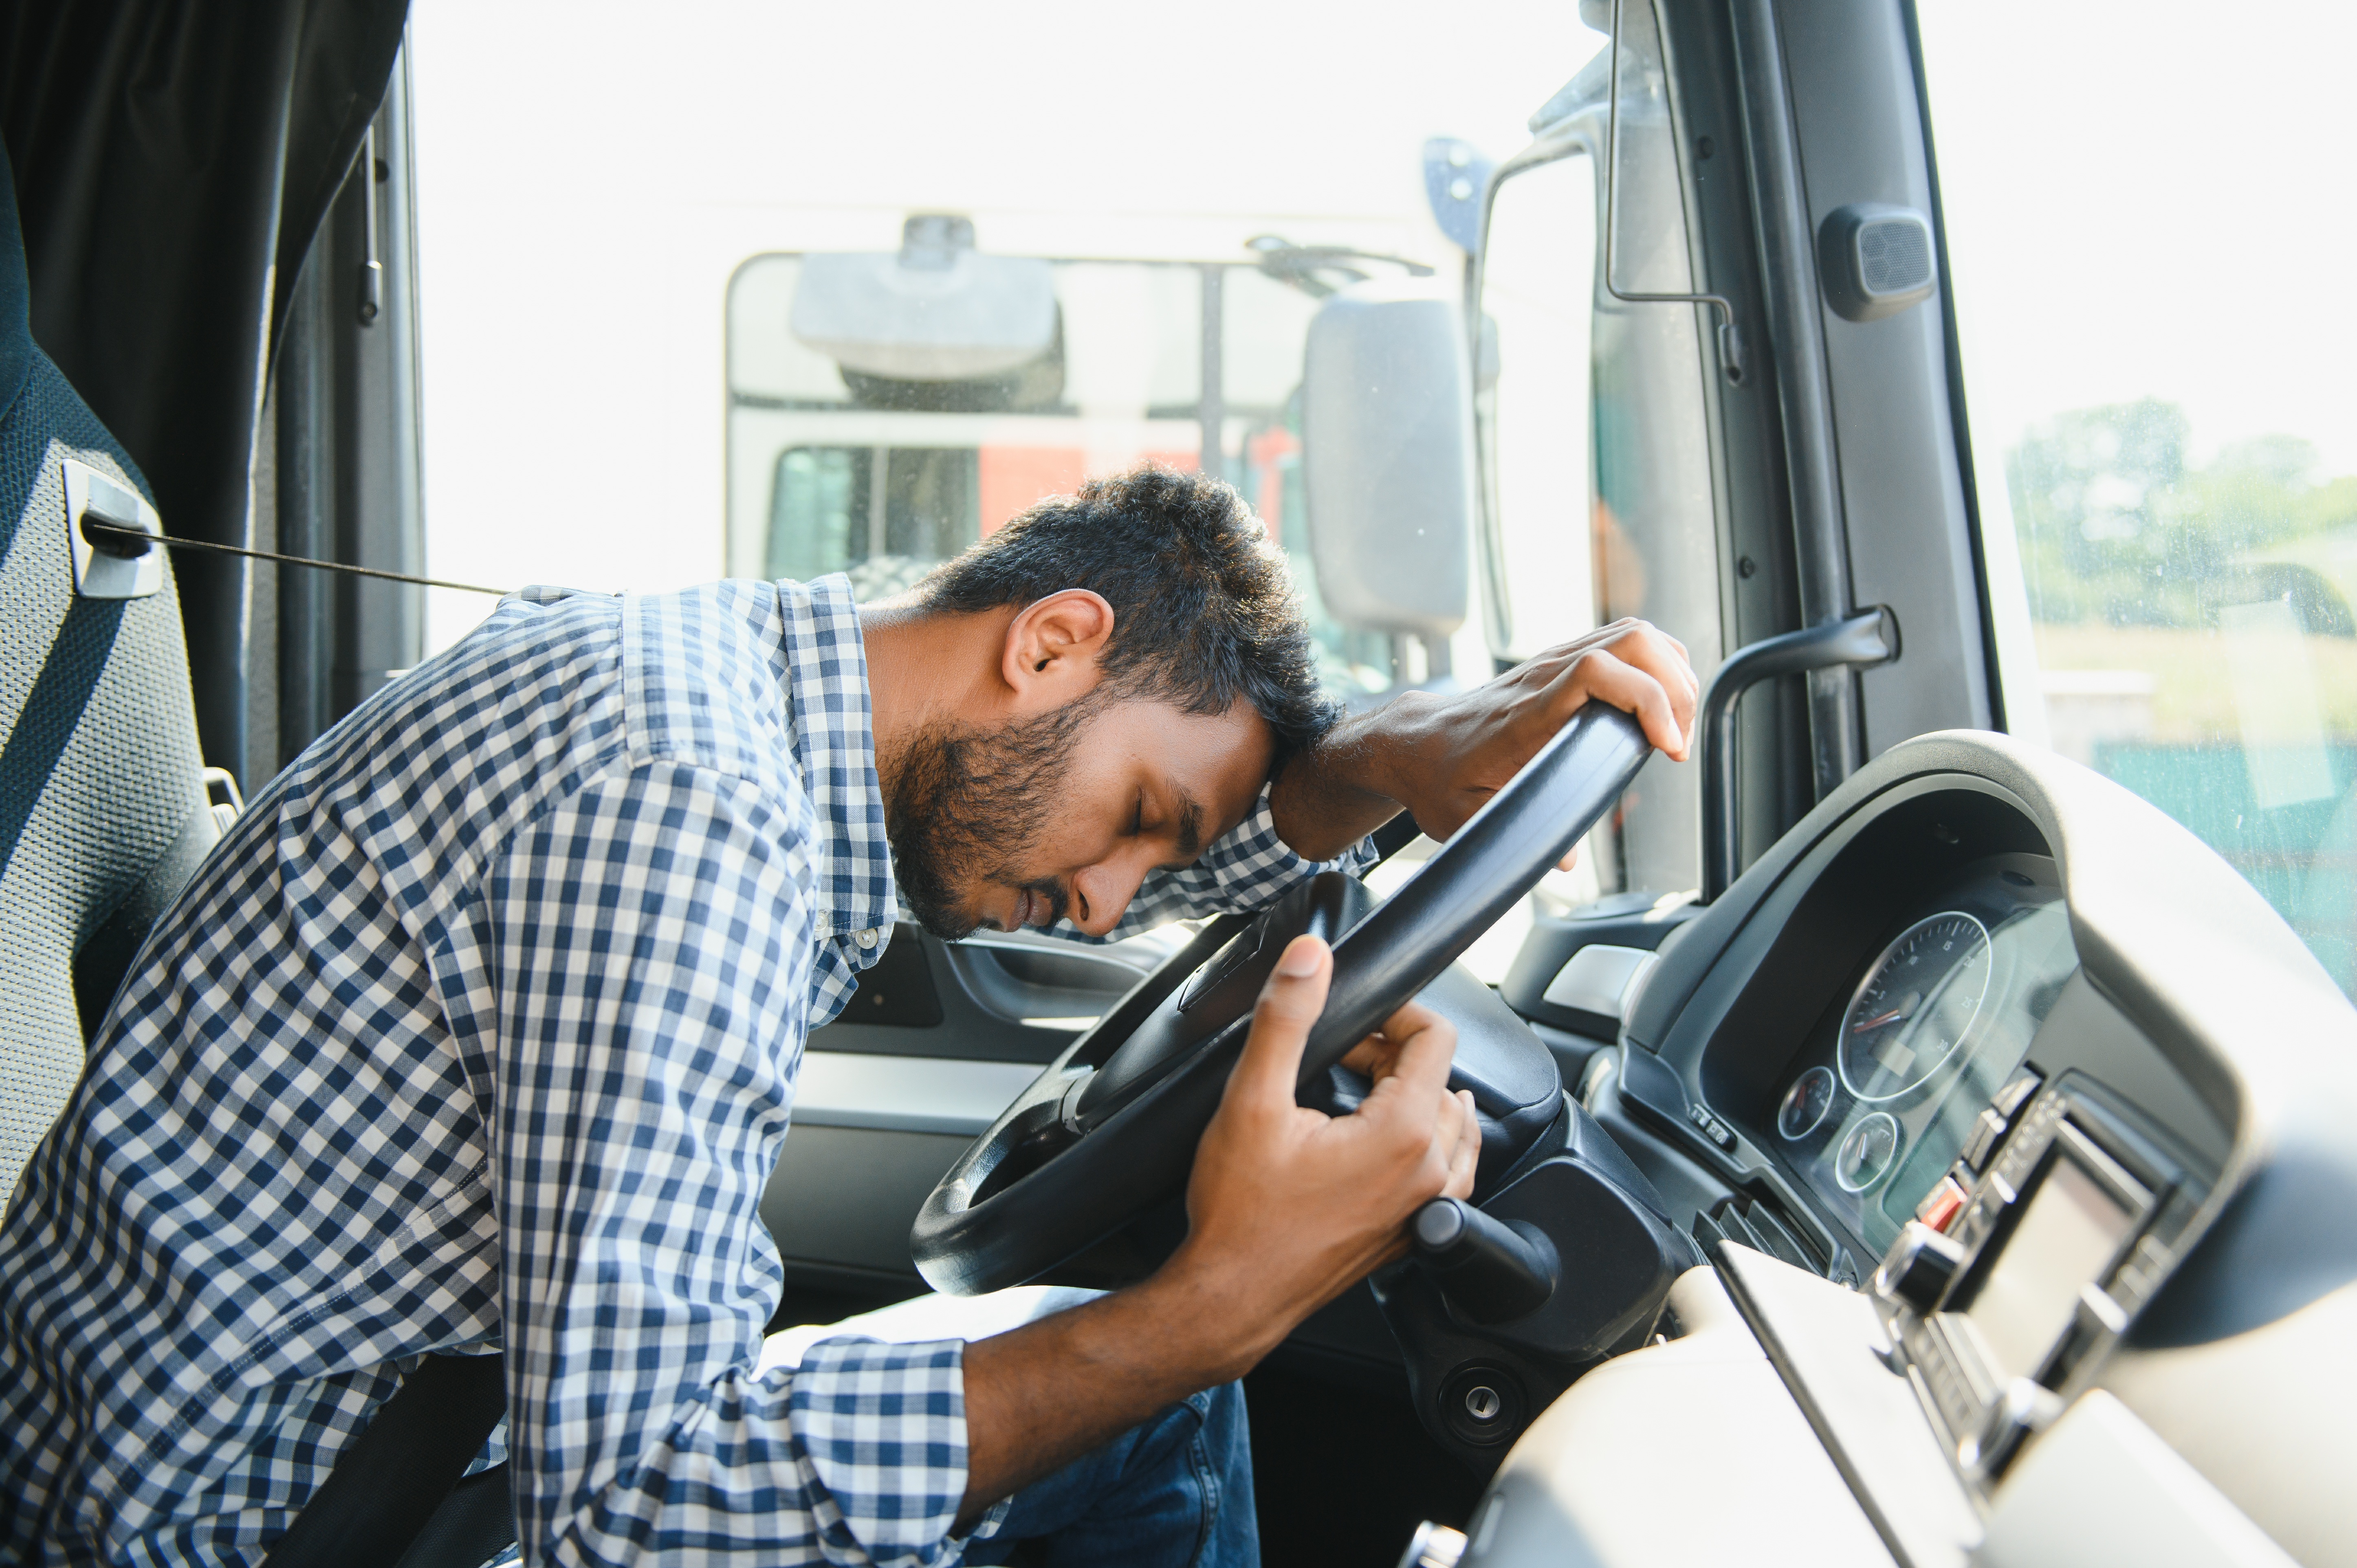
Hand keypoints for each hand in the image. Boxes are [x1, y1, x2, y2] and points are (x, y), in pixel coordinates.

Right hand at [954, 933, 1477, 1518]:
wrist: (1231, 1295)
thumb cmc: (1240, 1215)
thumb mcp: (1252, 1100)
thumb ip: (1286, 1019)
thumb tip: (1309, 958)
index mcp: (1404, 1135)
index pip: (1436, 1039)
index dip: (1396, 1013)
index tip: (1355, 1017)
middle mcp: (1430, 1175)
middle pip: (1442, 1079)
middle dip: (1392, 1056)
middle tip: (1336, 1056)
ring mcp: (1425, 1210)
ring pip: (1451, 1127)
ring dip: (1411, 1098)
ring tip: (1356, 1093)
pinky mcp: (1411, 1234)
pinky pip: (1444, 1173)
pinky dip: (1421, 1145)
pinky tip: (1375, 1142)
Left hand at [1269, 618, 1700, 859]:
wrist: (1415, 742)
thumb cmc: (1440, 779)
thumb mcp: (1469, 819)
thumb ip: (1515, 836)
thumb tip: (1565, 863)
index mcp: (1526, 711)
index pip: (1597, 672)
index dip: (1647, 699)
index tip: (1667, 744)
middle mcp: (1543, 676)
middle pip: (1629, 641)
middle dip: (1675, 686)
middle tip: (1677, 741)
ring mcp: (1552, 662)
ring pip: (1630, 634)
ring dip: (1671, 671)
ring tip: (1676, 723)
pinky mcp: (1560, 662)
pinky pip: (1621, 641)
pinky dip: (1655, 662)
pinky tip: (1662, 700)